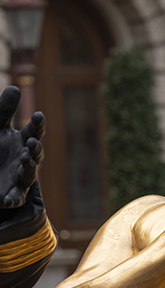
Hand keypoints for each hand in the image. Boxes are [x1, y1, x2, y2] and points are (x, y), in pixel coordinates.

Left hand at [0, 86, 44, 207]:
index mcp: (22, 141)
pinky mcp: (10, 195)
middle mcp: (25, 159)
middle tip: (31, 142)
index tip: (37, 115)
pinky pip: (15, 199)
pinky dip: (14, 199)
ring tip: (25, 159)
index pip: (34, 131)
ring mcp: (19, 178)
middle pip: (36, 154)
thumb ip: (4, 110)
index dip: (38, 124)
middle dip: (35, 148)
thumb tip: (16, 88)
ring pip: (30, 174)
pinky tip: (10, 200)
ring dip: (29, 167)